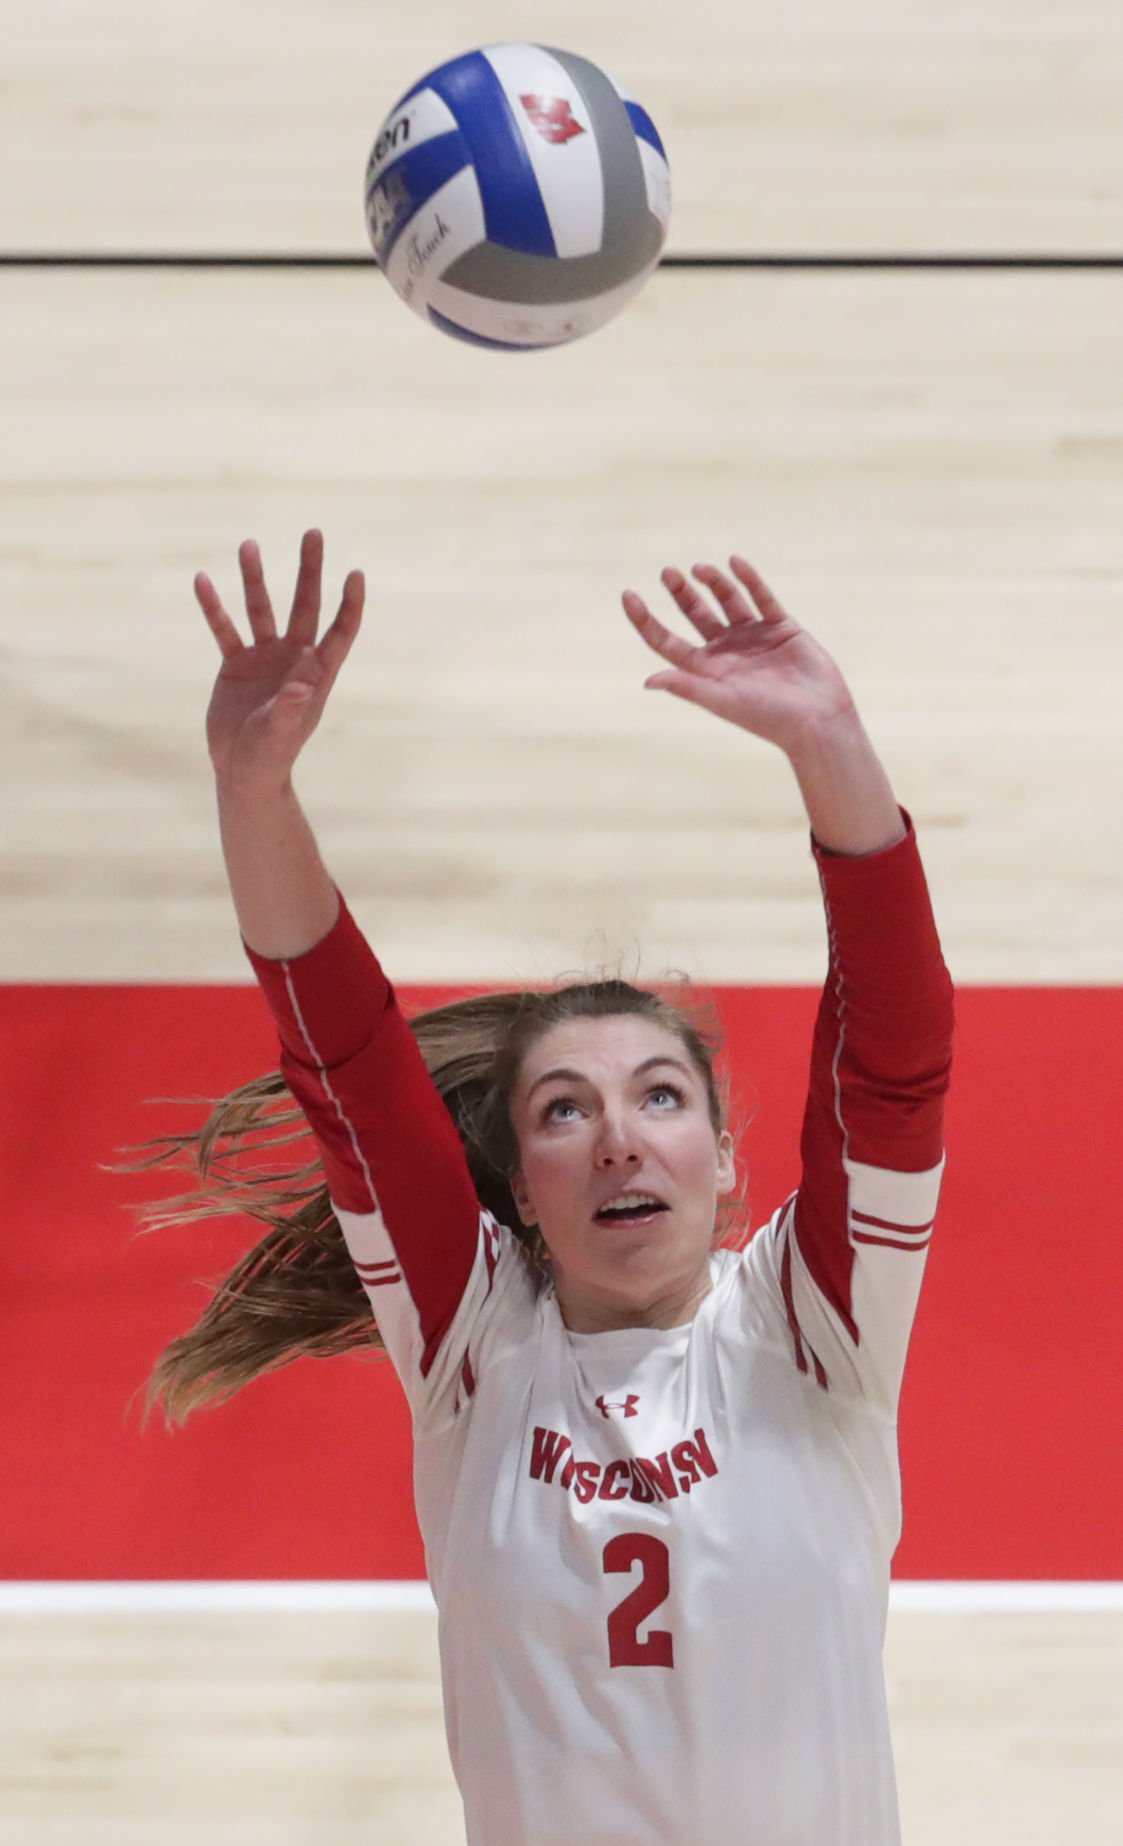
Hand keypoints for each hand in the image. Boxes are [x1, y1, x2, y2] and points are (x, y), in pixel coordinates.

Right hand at [195, 529, 363, 800]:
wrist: (242, 771)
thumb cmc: (270, 758)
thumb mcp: (282, 734)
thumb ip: (292, 707)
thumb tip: (304, 680)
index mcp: (315, 674)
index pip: (339, 631)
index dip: (349, 604)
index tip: (355, 573)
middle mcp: (293, 658)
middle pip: (305, 606)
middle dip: (309, 571)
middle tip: (313, 533)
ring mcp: (264, 658)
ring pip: (261, 609)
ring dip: (256, 578)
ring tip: (249, 544)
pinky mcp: (235, 664)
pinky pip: (225, 629)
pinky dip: (214, 607)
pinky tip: (203, 580)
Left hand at [622, 557, 855, 756]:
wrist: (817, 719)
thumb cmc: (767, 718)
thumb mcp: (722, 700)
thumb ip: (687, 686)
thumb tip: (647, 681)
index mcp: (706, 670)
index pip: (666, 641)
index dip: (646, 620)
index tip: (628, 595)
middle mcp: (726, 650)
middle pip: (695, 613)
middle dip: (681, 592)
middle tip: (667, 572)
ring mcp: (753, 636)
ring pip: (727, 600)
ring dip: (713, 582)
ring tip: (699, 568)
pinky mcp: (781, 626)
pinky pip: (762, 597)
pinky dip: (749, 579)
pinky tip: (735, 562)